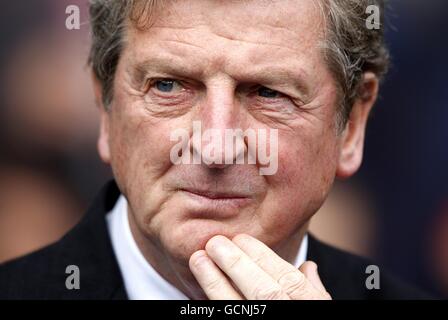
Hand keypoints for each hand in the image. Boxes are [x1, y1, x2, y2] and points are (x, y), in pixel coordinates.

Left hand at [189, 234, 331, 299]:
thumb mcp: (322, 313)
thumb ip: (314, 293)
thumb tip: (308, 266)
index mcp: (309, 309)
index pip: (287, 279)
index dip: (261, 256)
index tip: (240, 239)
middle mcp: (287, 318)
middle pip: (263, 291)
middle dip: (236, 264)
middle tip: (214, 243)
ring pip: (238, 309)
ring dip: (215, 284)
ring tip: (198, 260)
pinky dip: (211, 308)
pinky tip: (197, 296)